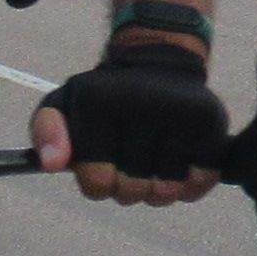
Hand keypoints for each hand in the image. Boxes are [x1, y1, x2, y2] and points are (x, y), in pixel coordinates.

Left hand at [32, 38, 227, 205]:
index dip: (98, 184)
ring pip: (166, 192)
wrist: (158, 62)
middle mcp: (142, 103)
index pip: (97, 182)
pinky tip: (180, 169)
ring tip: (153, 167)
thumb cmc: (106, 98)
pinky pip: (199, 182)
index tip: (102, 166)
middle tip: (129, 167)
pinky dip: (188, 187)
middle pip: (132, 191)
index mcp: (99, 102)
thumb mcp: (64, 105)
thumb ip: (45, 132)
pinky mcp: (211, 121)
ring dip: (158, 190)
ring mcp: (180, 113)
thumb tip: (51, 163)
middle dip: (128, 189)